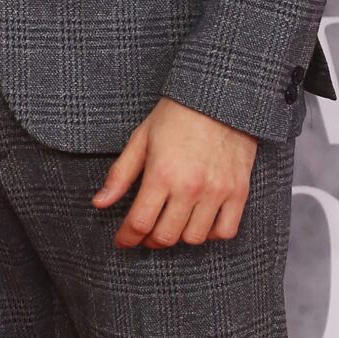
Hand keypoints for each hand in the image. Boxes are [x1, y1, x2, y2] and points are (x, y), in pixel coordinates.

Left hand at [92, 97, 256, 249]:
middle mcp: (190, 188)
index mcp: (162, 174)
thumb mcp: (141, 140)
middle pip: (165, 236)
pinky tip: (200, 221)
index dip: (127, 237)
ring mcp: (217, 192)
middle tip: (145, 232)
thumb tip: (99, 203)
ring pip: (194, 238)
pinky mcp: (238, 192)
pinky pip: (225, 231)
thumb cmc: (176, 116)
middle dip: (149, 240)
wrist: (220, 97)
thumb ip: (120, 175)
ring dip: (179, 236)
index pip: (139, 223)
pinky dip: (211, 234)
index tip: (122, 240)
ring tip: (172, 223)